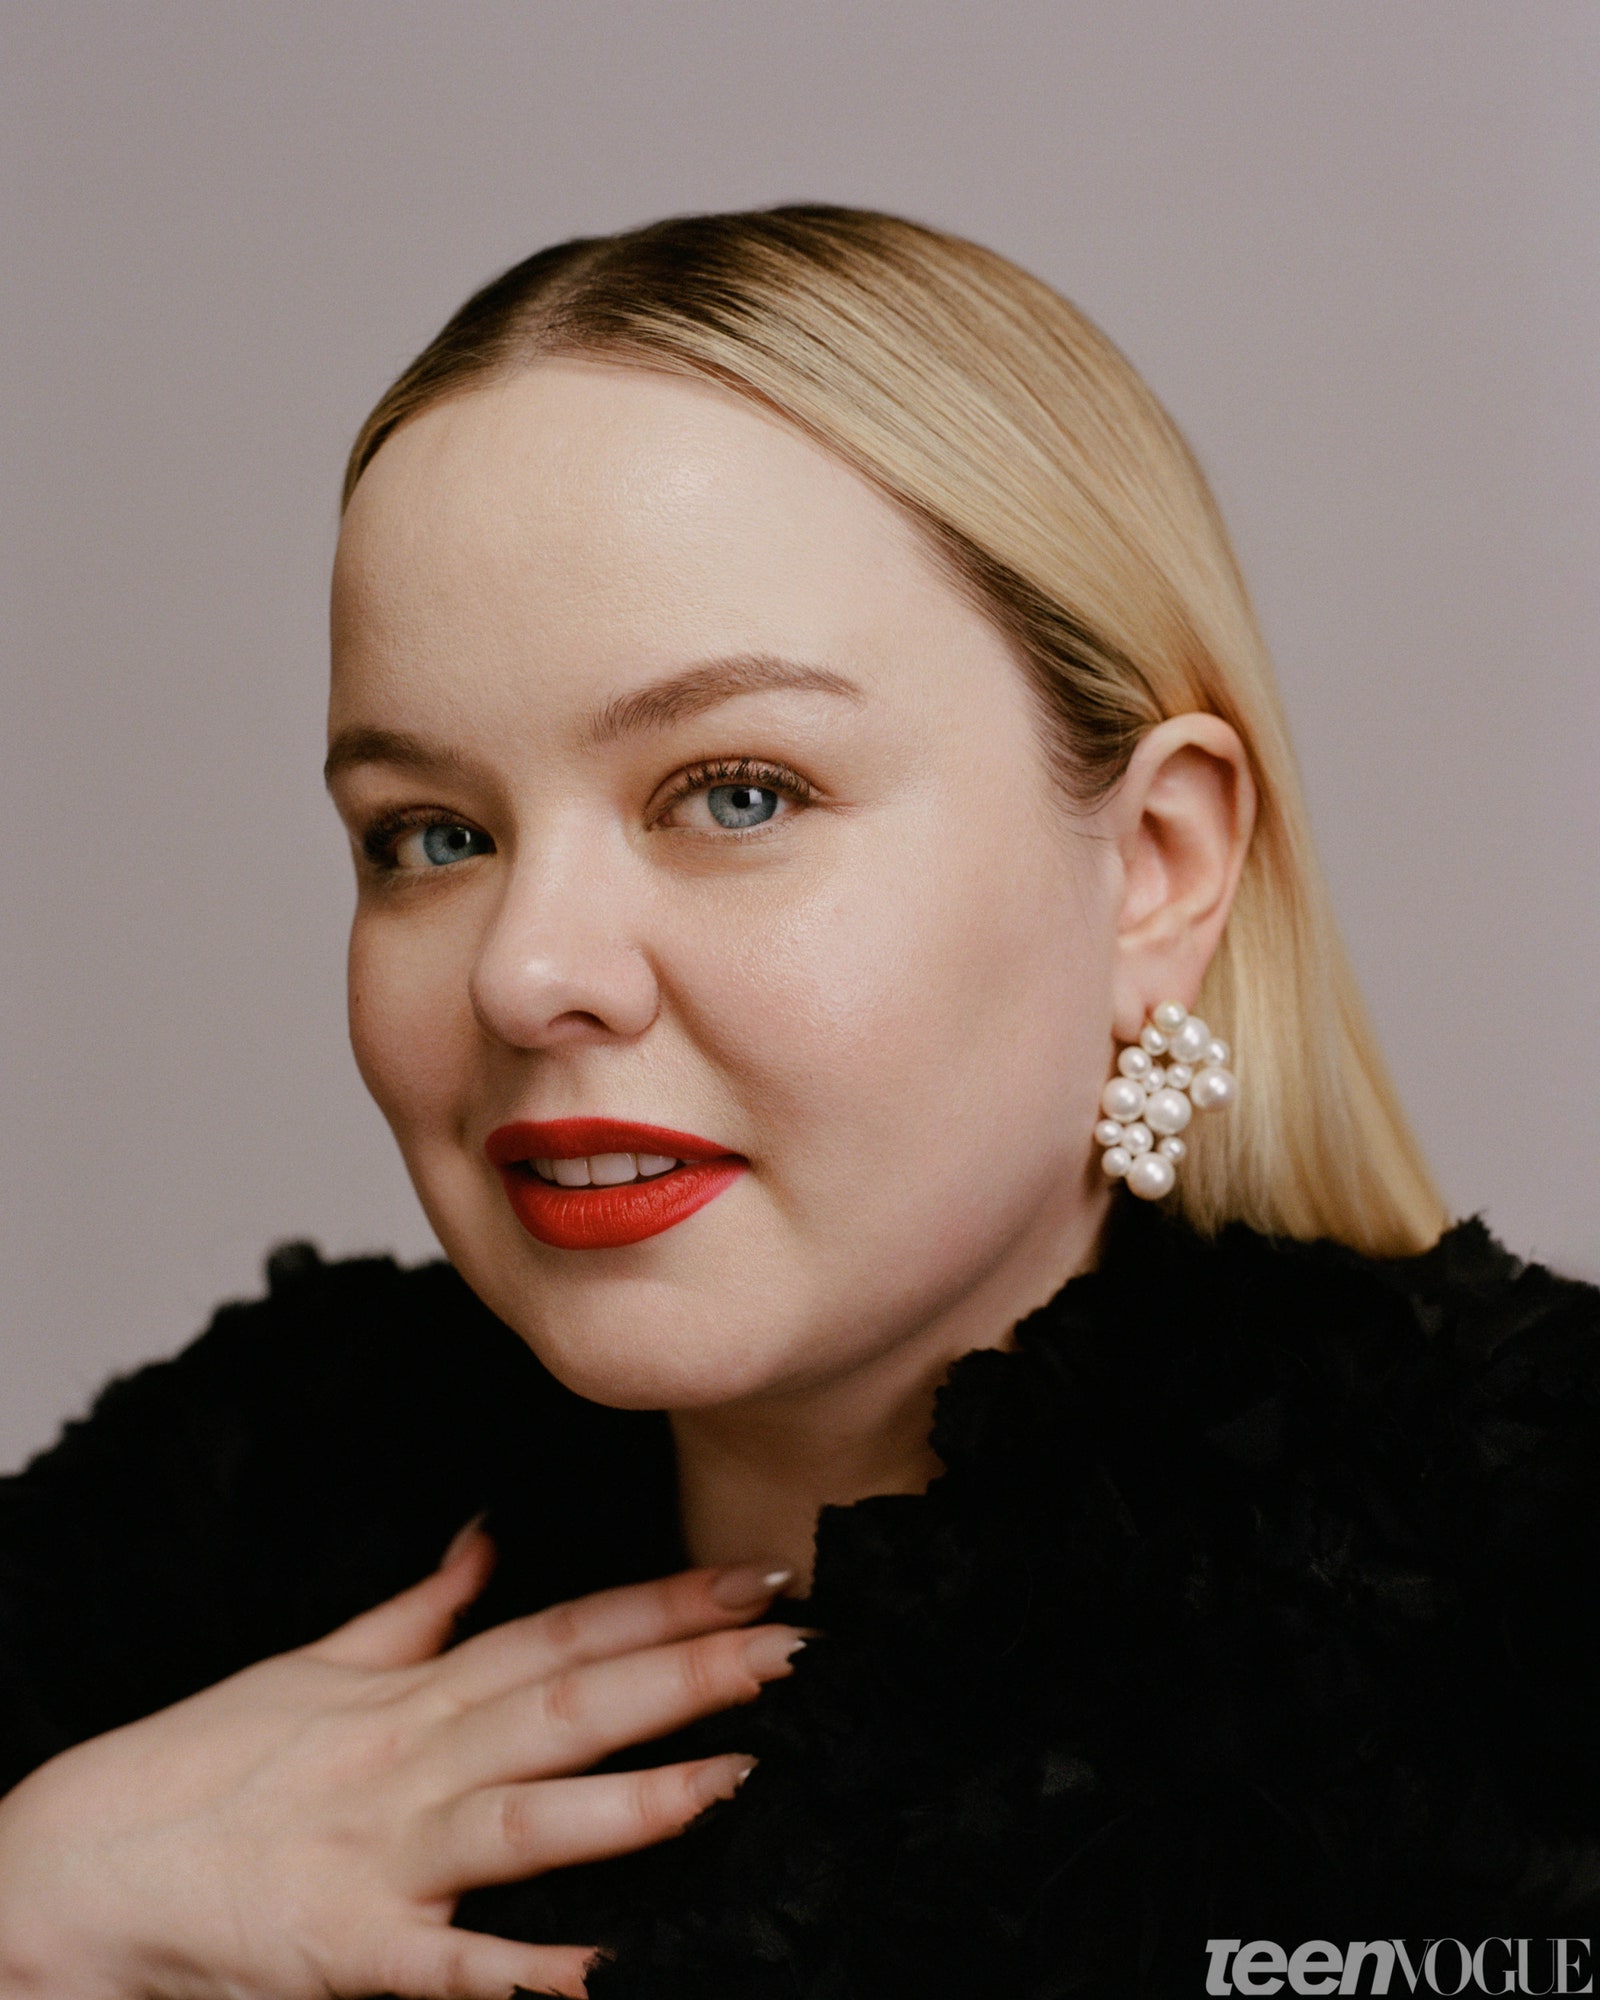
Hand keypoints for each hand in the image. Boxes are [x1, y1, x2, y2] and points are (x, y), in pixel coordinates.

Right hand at [0, 1528, 800, 1998]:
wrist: (76, 1866)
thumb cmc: (202, 1762)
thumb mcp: (319, 1661)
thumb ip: (419, 1606)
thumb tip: (489, 1537)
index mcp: (419, 1693)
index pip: (565, 1630)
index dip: (667, 1602)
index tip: (759, 1575)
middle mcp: (417, 1759)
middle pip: (571, 1703)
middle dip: (689, 1673)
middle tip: (795, 1648)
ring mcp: (384, 1853)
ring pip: (528, 1815)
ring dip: (638, 1798)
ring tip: (741, 1778)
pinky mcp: (344, 1950)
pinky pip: (449, 1966)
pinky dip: (524, 1970)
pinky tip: (606, 1974)